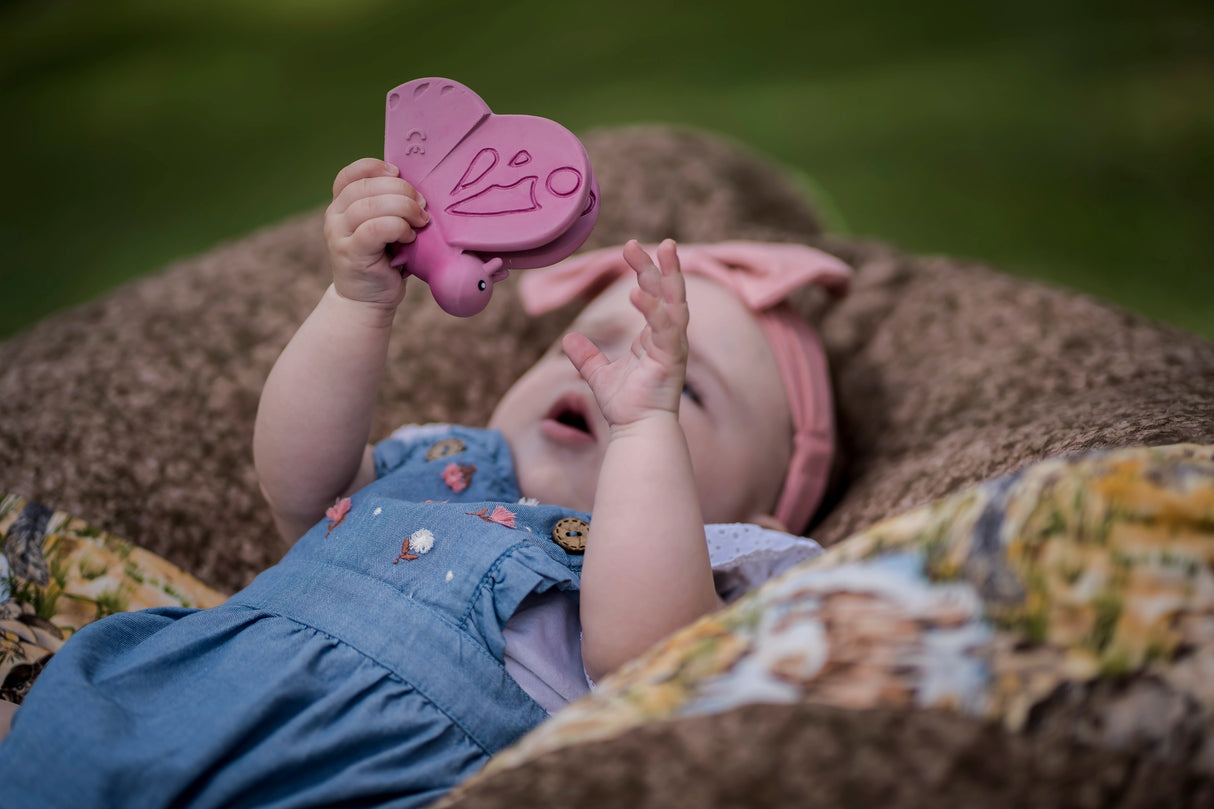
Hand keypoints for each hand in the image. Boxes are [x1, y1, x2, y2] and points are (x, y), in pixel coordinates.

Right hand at [323, 158, 429, 308]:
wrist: (366, 300)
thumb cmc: (383, 261)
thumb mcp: (384, 227)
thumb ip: (390, 206)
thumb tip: (419, 188)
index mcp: (341, 204)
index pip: (351, 174)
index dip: (375, 167)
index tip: (399, 173)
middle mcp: (334, 215)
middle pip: (366, 186)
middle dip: (401, 190)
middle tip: (422, 205)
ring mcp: (339, 234)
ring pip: (372, 205)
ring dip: (404, 209)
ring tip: (420, 222)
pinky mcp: (350, 252)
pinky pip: (376, 228)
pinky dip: (398, 228)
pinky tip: (409, 238)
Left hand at [563, 240, 688, 430]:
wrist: (637, 432)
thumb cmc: (626, 406)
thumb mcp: (598, 375)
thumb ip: (586, 356)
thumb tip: (569, 340)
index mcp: (656, 337)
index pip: (655, 296)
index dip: (646, 271)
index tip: (632, 249)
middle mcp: (669, 338)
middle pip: (669, 292)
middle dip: (661, 265)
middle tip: (649, 241)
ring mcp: (674, 347)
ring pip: (674, 303)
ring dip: (667, 276)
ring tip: (659, 252)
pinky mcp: (672, 359)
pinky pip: (665, 329)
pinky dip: (653, 310)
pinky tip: (638, 294)